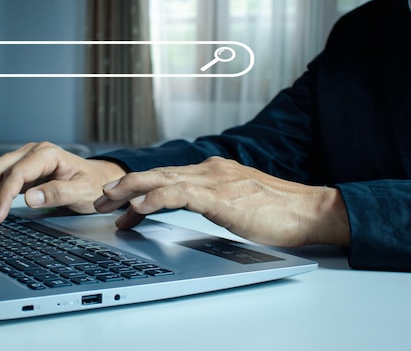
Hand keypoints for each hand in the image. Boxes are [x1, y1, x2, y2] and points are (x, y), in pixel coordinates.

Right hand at [0, 142, 125, 223]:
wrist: (99, 180)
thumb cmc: (94, 184)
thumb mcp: (82, 192)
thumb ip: (58, 194)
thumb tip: (30, 199)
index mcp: (48, 154)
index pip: (17, 172)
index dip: (4, 195)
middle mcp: (33, 152)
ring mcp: (26, 160)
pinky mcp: (23, 170)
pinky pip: (0, 178)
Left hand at [94, 156, 349, 246]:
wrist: (309, 211)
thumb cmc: (277, 210)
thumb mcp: (236, 200)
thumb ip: (211, 198)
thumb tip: (188, 204)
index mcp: (212, 171)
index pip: (165, 176)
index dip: (137, 186)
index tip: (117, 199)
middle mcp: (209, 170)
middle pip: (156, 174)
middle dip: (123, 186)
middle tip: (100, 197)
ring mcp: (215, 181)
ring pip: (161, 180)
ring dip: (130, 191)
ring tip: (107, 202)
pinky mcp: (222, 197)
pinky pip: (180, 194)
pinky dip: (155, 199)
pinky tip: (139, 208)